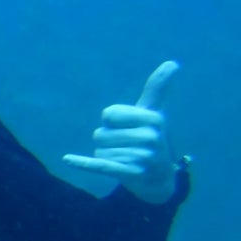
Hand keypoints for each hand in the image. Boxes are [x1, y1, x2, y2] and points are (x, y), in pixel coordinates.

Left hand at [62, 61, 179, 203]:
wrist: (159, 178)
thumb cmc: (151, 138)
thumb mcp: (153, 113)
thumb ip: (157, 88)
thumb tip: (173, 62)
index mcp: (153, 118)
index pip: (108, 114)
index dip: (110, 121)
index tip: (126, 127)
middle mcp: (150, 137)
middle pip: (100, 134)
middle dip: (107, 141)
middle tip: (126, 147)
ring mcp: (142, 156)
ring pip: (99, 150)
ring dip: (106, 155)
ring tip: (125, 158)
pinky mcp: (130, 173)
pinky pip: (100, 165)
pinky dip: (83, 163)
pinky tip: (67, 159)